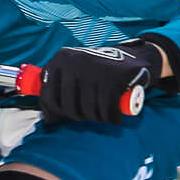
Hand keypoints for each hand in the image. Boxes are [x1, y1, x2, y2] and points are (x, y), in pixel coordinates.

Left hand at [38, 42, 157, 124]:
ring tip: (102, 113)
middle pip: (68, 106)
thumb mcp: (73, 73)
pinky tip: (114, 116)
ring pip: (88, 110)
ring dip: (97, 118)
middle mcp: (75, 61)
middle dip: (78, 116)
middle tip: (88, 114)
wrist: (131, 58)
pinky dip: (111, 117)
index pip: (48, 95)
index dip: (57, 111)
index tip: (68, 113)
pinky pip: (106, 109)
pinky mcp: (113, 78)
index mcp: (61, 58)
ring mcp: (94, 68)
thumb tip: (48, 121)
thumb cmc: (96, 72)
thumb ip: (57, 92)